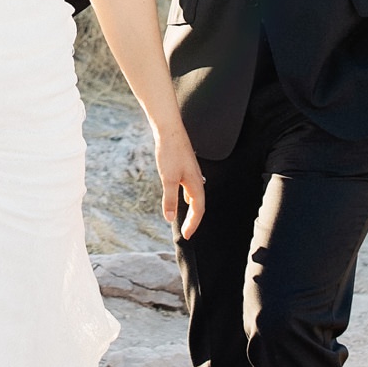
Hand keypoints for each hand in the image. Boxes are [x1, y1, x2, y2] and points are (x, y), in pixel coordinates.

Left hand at [154, 119, 205, 239]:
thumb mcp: (168, 179)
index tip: (187, 236)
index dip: (193, 224)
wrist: (170, 130)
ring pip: (195, 195)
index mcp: (195, 184)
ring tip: (187, 218)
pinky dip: (188, 196)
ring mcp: (192, 172)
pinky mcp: (186, 166)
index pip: (198, 210)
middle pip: (199, 204)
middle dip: (194, 219)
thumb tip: (170, 218)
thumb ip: (170, 200)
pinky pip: (190, 187)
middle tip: (187, 231)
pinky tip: (182, 195)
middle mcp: (197, 179)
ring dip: (192, 208)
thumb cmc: (170, 153)